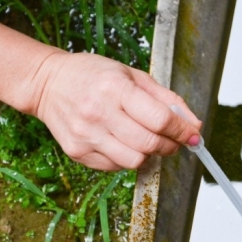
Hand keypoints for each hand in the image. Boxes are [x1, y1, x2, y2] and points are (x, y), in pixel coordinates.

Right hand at [31, 52, 201, 170]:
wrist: (48, 83)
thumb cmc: (93, 76)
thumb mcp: (133, 75)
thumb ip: (166, 98)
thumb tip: (193, 124)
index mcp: (115, 88)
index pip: (160, 119)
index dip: (182, 131)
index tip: (193, 136)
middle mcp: (99, 113)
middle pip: (149, 144)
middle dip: (171, 145)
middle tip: (174, 141)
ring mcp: (86, 135)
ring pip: (135, 161)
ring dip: (149, 154)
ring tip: (146, 141)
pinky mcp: (77, 152)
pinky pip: (116, 166)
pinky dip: (127, 157)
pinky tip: (123, 142)